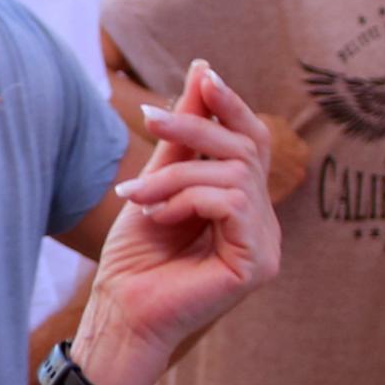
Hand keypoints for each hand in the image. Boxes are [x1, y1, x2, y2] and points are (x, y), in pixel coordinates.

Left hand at [85, 60, 280, 371]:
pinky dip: (189, 199)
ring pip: (235, 173)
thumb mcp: (157, 183)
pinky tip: (160, 217)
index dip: (231, 106)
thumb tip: (204, 71)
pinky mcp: (257, 264)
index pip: (251, 143)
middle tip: (147, 117)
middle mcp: (263, 224)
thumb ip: (184, 136)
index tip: (203, 74)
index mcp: (245, 206)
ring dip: (176, 175)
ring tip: (136, 197)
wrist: (118, 313)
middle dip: (195, 126)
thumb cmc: (135, 257)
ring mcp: (266, 246)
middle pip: (247, 149)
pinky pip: (233, 203)